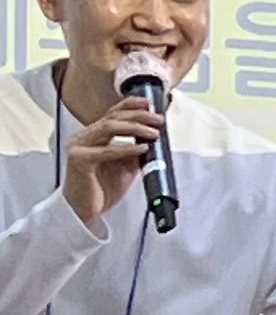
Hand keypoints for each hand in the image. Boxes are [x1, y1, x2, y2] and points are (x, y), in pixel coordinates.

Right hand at [60, 97, 160, 230]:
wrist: (84, 210)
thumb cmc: (101, 188)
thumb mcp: (125, 165)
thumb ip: (136, 151)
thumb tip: (154, 137)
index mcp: (93, 136)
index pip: (112, 114)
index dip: (130, 105)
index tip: (150, 103)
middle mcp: (83, 137)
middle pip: (112, 118)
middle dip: (138, 116)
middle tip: (158, 119)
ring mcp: (79, 147)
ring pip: (108, 128)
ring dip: (135, 128)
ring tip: (153, 132)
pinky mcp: (79, 160)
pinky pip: (106, 151)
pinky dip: (127, 148)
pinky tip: (142, 148)